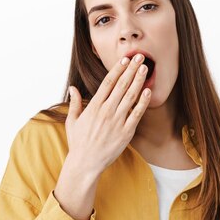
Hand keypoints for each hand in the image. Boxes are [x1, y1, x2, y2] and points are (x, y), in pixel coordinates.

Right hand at [66, 54, 150, 174]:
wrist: (85, 163)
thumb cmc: (78, 143)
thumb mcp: (72, 122)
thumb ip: (75, 103)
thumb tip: (73, 88)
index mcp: (93, 107)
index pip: (107, 83)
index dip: (117, 70)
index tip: (124, 60)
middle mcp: (106, 111)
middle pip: (121, 85)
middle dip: (131, 69)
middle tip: (139, 56)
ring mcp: (116, 121)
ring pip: (130, 96)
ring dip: (139, 81)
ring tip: (145, 68)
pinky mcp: (125, 132)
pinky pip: (136, 114)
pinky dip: (143, 102)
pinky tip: (148, 91)